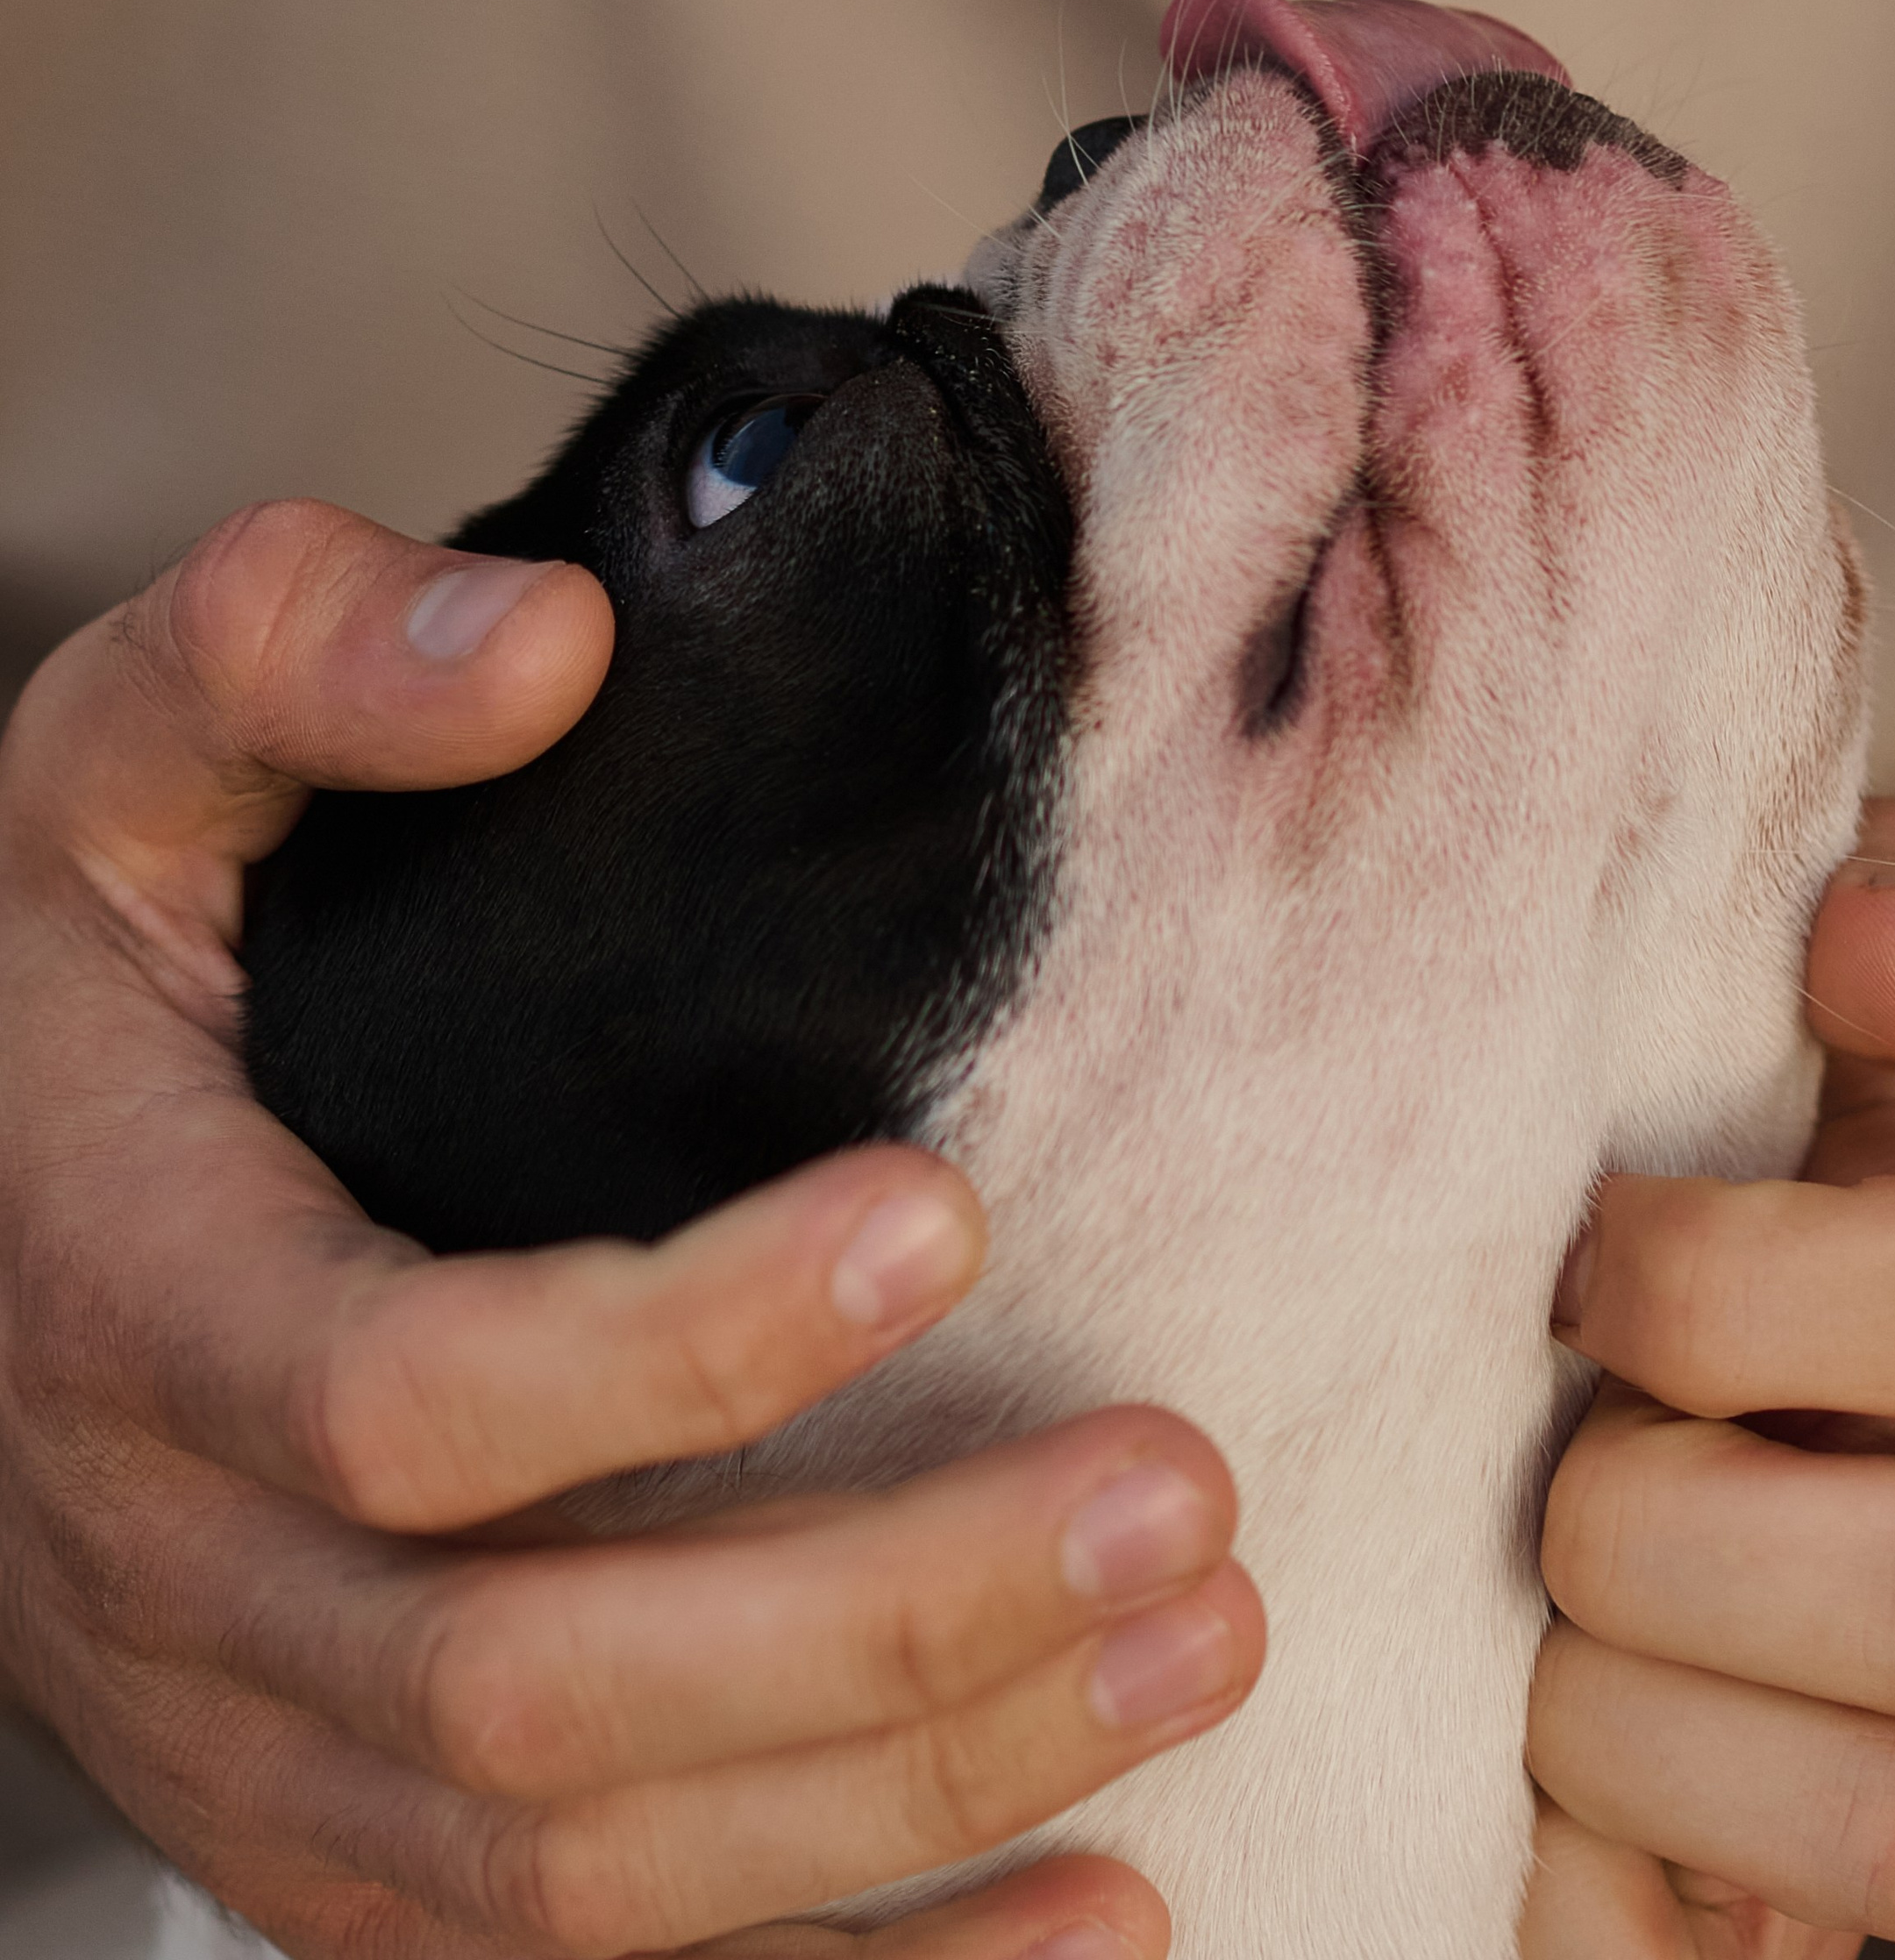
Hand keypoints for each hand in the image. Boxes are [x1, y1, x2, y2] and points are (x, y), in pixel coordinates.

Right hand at [0, 502, 1260, 1957]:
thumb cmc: (65, 991)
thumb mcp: (121, 762)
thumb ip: (299, 649)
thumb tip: (546, 642)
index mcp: (143, 1305)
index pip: (409, 1399)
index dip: (686, 1345)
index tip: (947, 1209)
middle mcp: (190, 1584)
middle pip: (534, 1693)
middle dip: (885, 1618)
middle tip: (1180, 1489)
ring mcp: (263, 1756)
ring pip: (582, 1881)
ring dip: (918, 1791)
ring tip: (1200, 1645)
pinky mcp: (343, 1846)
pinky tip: (1101, 1915)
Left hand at [1521, 802, 1894, 1959]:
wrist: (1599, 1439)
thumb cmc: (1653, 1179)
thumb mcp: (1735, 1013)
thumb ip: (1838, 911)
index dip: (1750, 1281)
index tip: (1579, 1248)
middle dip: (1692, 1522)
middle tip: (1546, 1469)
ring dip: (1645, 1731)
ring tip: (1512, 1646)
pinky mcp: (1764, 1924)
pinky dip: (1587, 1911)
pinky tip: (1491, 1801)